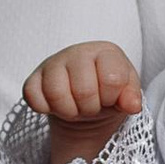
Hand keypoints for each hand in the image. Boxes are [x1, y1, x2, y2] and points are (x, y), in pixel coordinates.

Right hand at [25, 41, 142, 163]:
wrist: (85, 99)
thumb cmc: (108, 92)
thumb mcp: (126, 94)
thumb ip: (132, 97)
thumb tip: (132, 106)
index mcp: (106, 52)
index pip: (112, 80)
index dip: (111, 97)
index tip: (110, 97)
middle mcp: (78, 52)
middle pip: (83, 91)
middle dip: (90, 108)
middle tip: (91, 106)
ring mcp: (52, 64)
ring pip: (56, 94)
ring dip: (69, 111)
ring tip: (76, 107)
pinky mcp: (32, 79)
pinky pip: (34, 99)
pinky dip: (46, 110)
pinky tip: (56, 106)